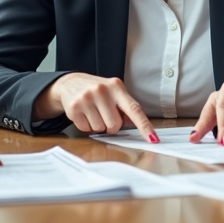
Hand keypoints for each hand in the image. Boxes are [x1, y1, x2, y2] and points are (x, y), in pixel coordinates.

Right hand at [34, 72, 157, 142]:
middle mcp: (102, 90)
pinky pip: (87, 129)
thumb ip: (125, 107)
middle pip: (115, 125)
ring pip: (100, 128)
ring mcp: (86, 98)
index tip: (153, 139)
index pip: (134, 109)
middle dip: (111, 124)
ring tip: (93, 111)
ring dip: (98, 125)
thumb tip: (137, 126)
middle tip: (104, 113)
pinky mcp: (74, 107)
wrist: (70, 83)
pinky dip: (87, 126)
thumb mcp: (113, 92)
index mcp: (116, 87)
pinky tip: (84, 114)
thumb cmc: (97, 90)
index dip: (144, 126)